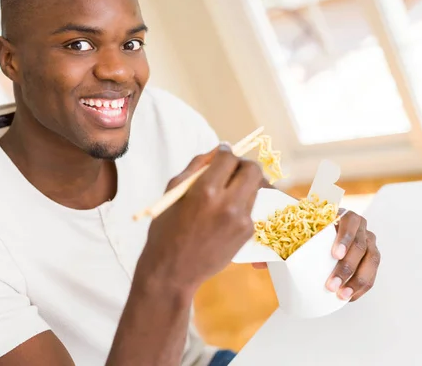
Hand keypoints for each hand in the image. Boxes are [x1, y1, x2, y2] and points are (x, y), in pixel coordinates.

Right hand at [136, 144, 263, 292]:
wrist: (173, 271)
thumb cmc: (166, 231)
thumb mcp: (174, 192)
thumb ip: (197, 167)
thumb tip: (217, 150)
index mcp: (206, 191)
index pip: (229, 158)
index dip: (225, 153)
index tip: (221, 155)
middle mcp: (228, 204)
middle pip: (252, 170)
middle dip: (242, 165)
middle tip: (230, 170)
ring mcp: (241, 220)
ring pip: (255, 188)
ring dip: (243, 185)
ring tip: (225, 194)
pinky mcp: (247, 233)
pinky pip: (250, 208)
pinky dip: (240, 205)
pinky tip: (223, 216)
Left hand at [251, 209, 380, 301]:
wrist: (322, 228)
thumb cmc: (307, 229)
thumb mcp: (294, 230)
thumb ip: (277, 242)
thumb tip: (257, 263)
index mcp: (342, 214)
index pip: (350, 222)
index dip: (344, 238)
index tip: (333, 254)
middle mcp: (360, 226)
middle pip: (360, 246)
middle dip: (347, 268)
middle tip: (331, 285)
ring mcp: (369, 241)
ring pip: (370, 261)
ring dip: (357, 280)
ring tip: (342, 296)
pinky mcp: (371, 257)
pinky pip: (372, 273)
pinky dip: (363, 286)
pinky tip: (350, 297)